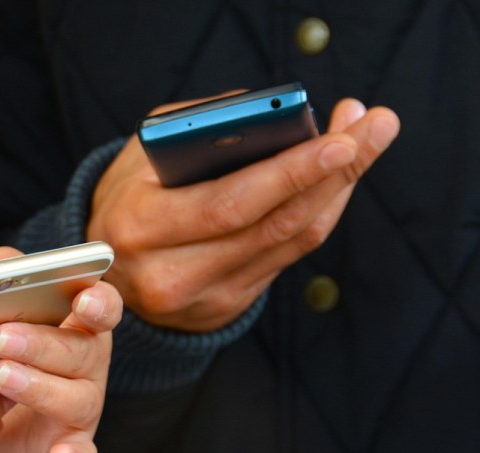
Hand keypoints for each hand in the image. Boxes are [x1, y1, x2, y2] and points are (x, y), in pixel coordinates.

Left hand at [0, 278, 121, 452]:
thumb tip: (1, 266)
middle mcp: (90, 364)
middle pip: (83, 351)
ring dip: (40, 388)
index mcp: (78, 324)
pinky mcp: (70, 446)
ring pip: (77, 398)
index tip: (81, 300)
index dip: (98, 302)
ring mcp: (84, 407)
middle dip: (42, 343)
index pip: (103, 306)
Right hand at [87, 97, 400, 331]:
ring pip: (290, 243)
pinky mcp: (226, 308)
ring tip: (364, 144)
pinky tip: (334, 183)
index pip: (229, 204)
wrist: (105, 272)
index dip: (289, 174)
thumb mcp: (141, 155)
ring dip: (336, 192)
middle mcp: (171, 273)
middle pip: (273, 226)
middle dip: (333, 174)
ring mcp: (202, 299)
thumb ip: (197, 129)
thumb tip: (273, 118)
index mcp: (141, 227)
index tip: (338, 140)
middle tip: (374, 128)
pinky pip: (287, 259)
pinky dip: (316, 216)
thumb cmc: (126, 199)